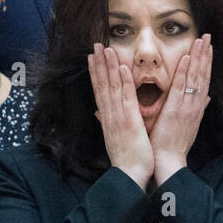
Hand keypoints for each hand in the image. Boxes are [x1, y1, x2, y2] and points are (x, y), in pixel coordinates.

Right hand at [88, 43, 153, 188]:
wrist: (129, 176)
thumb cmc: (127, 160)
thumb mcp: (115, 138)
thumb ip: (109, 123)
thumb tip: (100, 114)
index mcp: (108, 118)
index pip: (100, 91)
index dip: (96, 73)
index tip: (92, 58)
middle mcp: (109, 115)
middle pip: (101, 85)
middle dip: (98, 64)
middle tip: (94, 45)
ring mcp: (118, 117)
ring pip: (111, 87)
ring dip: (108, 67)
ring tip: (105, 49)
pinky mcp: (129, 121)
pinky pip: (126, 98)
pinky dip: (123, 82)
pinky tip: (121, 68)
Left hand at [150, 34, 211, 183]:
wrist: (169, 162)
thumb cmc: (174, 146)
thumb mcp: (189, 125)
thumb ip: (198, 109)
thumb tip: (207, 98)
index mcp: (197, 108)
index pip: (204, 81)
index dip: (206, 63)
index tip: (208, 48)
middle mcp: (195, 105)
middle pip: (203, 75)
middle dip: (205, 54)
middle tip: (207, 36)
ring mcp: (187, 107)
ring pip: (195, 77)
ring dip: (198, 58)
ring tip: (201, 40)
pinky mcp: (177, 110)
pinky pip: (182, 87)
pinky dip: (186, 72)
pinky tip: (187, 58)